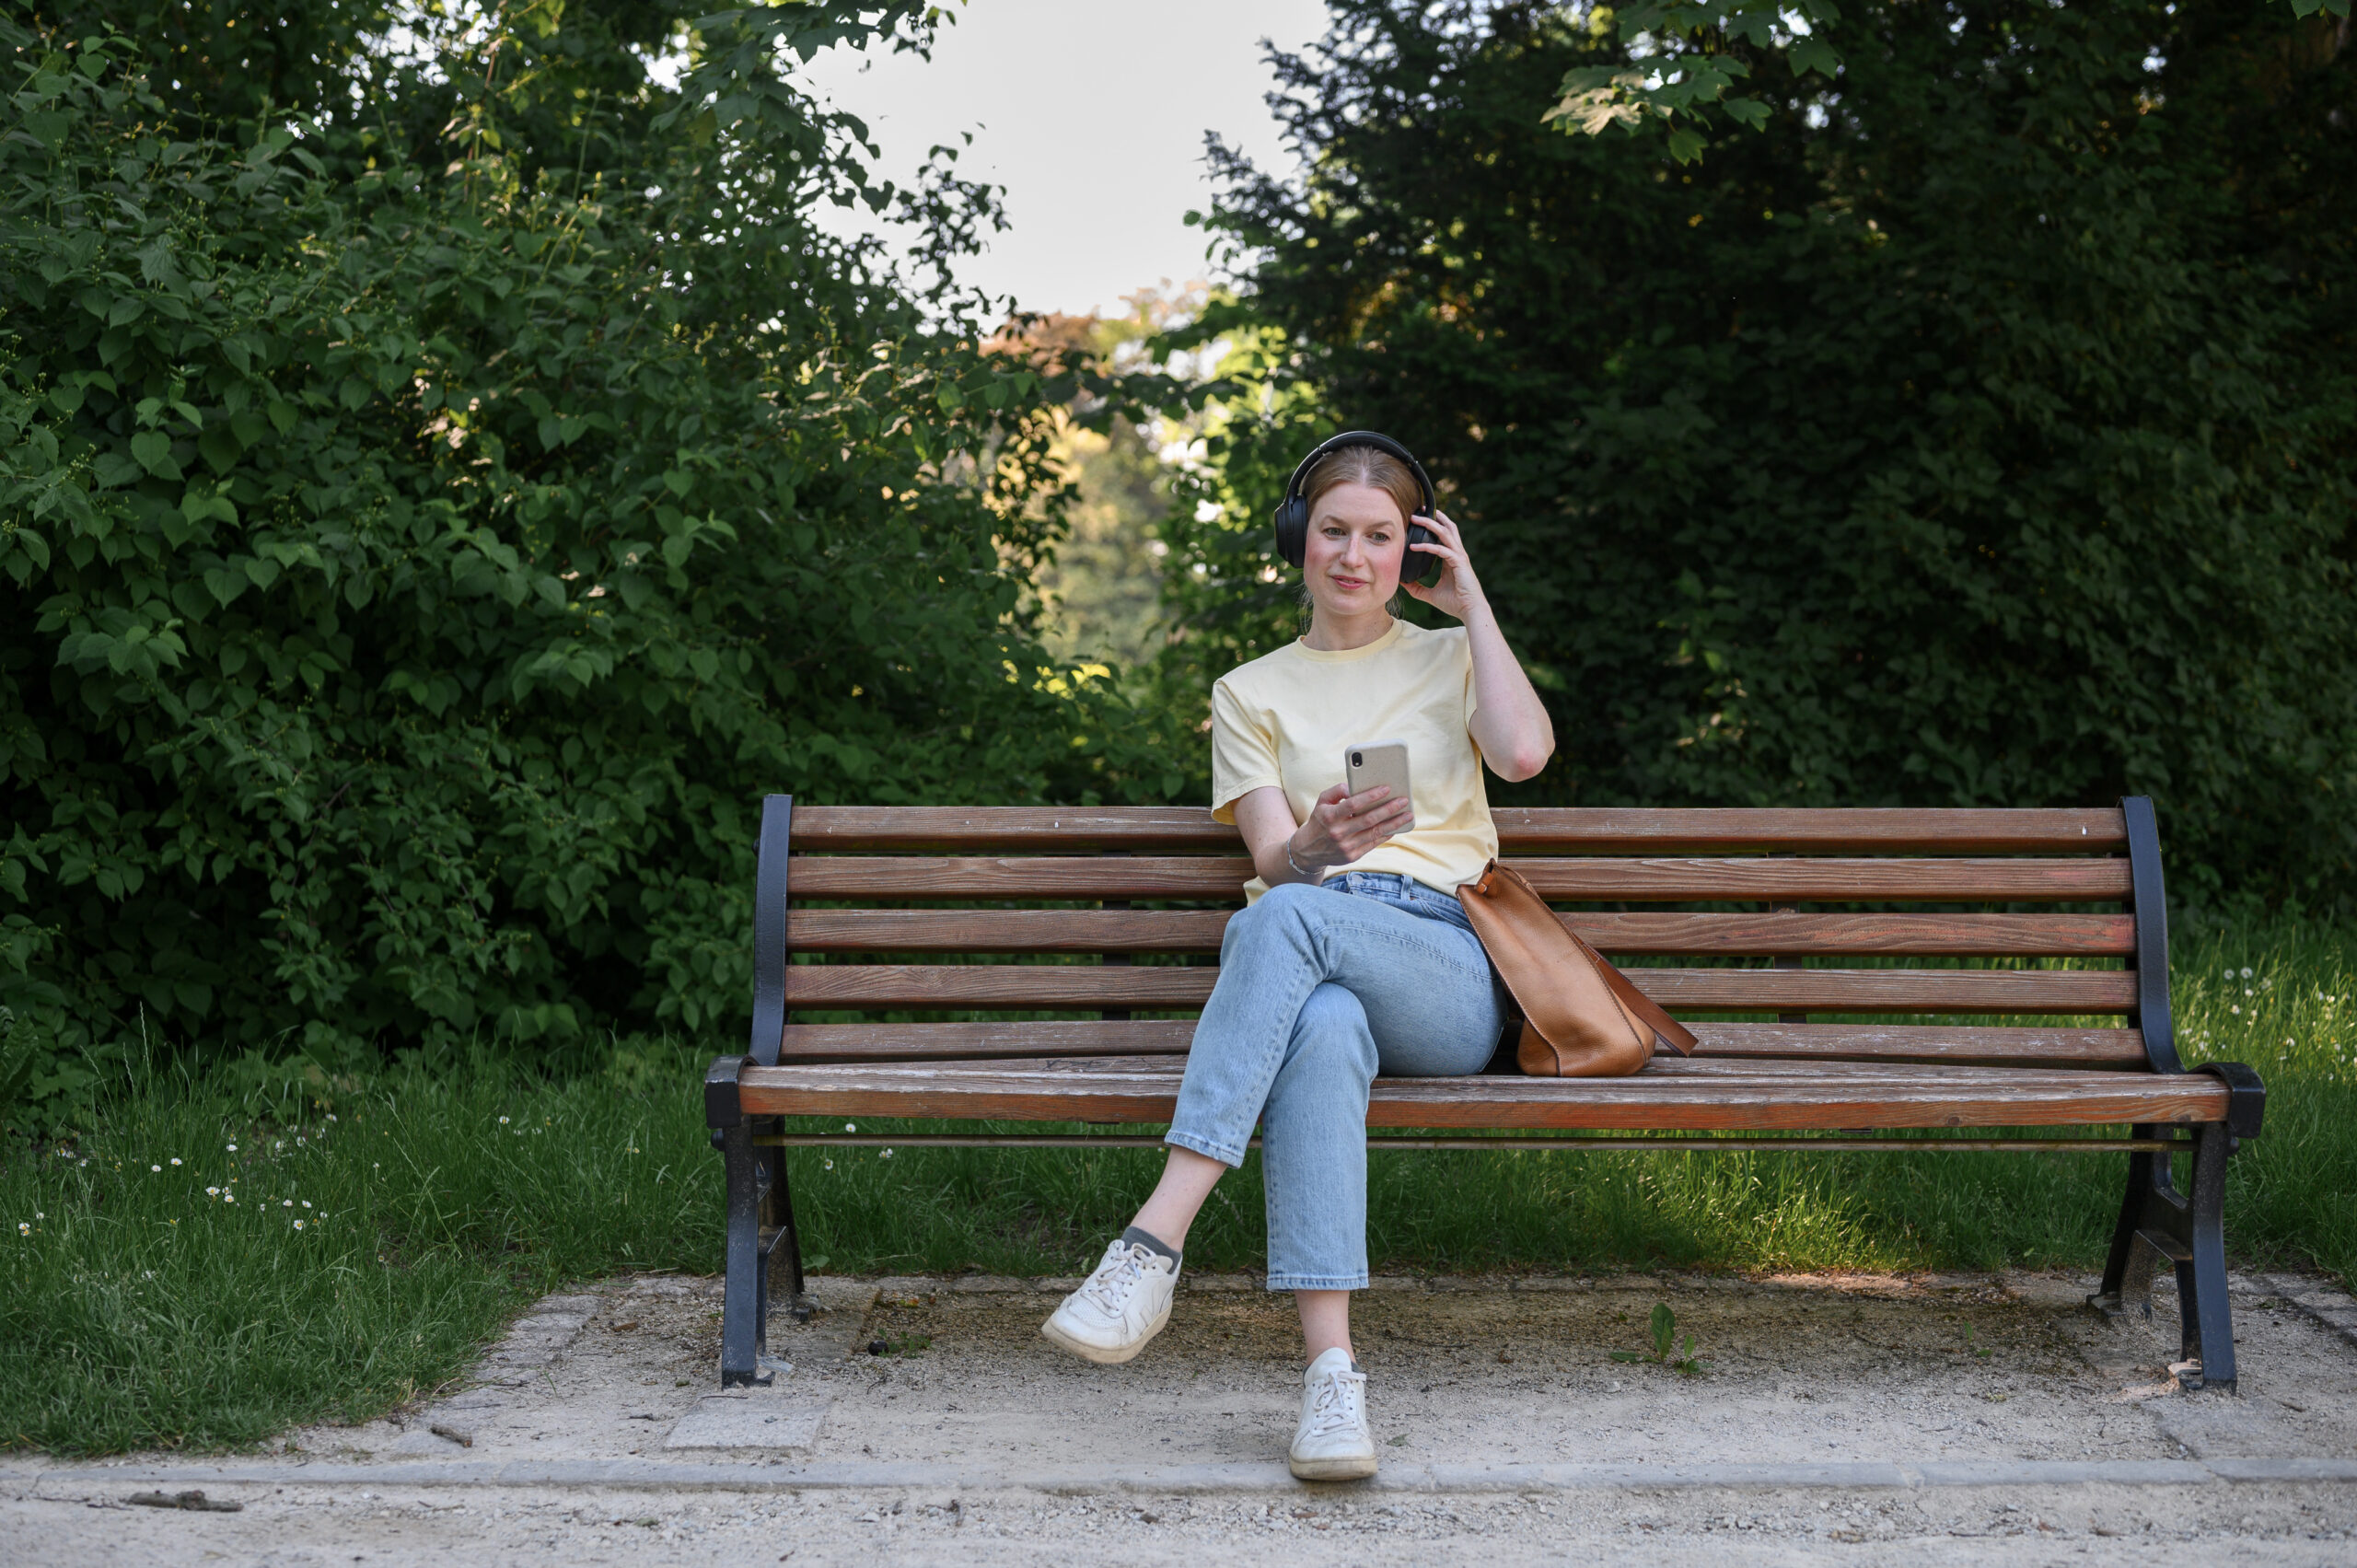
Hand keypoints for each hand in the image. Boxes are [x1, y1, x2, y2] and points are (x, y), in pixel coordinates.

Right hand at [1289, 782, 1413, 873]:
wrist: (1307, 850)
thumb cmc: (1319, 821)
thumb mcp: (1321, 802)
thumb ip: (1336, 791)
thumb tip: (1353, 787)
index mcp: (1329, 816)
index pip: (1353, 804)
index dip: (1371, 796)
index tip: (1386, 789)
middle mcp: (1337, 832)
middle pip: (1369, 819)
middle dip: (1389, 809)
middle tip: (1404, 801)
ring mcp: (1346, 846)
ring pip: (1375, 833)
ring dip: (1394, 823)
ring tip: (1407, 815)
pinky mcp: (1352, 856)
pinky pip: (1373, 843)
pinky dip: (1386, 835)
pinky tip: (1396, 827)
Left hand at [1402, 509, 1484, 621]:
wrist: (1470, 611)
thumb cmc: (1454, 603)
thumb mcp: (1430, 595)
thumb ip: (1417, 588)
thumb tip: (1402, 583)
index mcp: (1452, 558)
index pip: (1444, 536)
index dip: (1434, 525)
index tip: (1419, 519)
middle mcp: (1457, 554)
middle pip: (1447, 528)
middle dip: (1433, 517)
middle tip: (1418, 510)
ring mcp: (1459, 557)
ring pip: (1445, 533)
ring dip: (1430, 524)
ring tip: (1415, 519)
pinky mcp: (1459, 562)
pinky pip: (1441, 550)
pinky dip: (1427, 547)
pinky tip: (1414, 547)